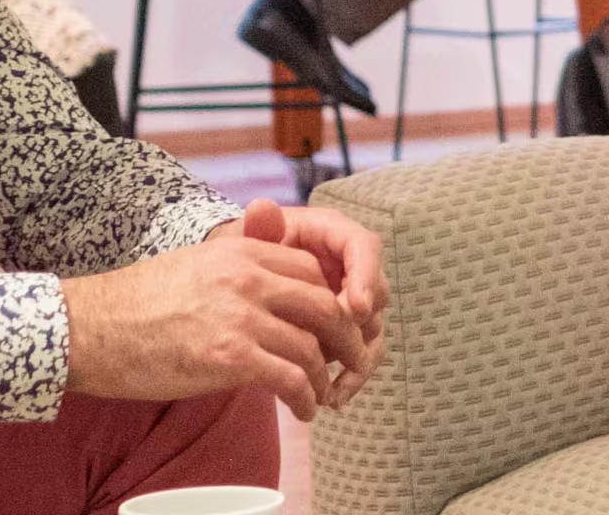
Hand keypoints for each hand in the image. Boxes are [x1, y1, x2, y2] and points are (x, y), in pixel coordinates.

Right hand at [63, 198, 373, 417]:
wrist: (90, 328)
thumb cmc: (138, 303)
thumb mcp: (195, 265)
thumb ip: (239, 271)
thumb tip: (274, 296)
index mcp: (240, 251)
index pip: (311, 269)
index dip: (331, 300)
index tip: (335, 326)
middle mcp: (247, 278)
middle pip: (325, 305)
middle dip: (347, 339)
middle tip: (351, 362)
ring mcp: (240, 316)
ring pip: (312, 347)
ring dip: (326, 377)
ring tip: (323, 395)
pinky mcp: (229, 356)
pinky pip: (290, 379)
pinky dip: (306, 398)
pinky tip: (304, 410)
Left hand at [223, 198, 390, 401]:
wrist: (232, 287)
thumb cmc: (240, 257)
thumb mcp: (243, 240)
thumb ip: (256, 228)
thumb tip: (262, 209)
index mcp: (331, 235)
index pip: (363, 247)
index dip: (366, 276)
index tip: (355, 308)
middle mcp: (350, 267)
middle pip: (376, 293)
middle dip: (361, 327)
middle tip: (341, 354)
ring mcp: (351, 301)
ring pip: (373, 330)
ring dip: (359, 361)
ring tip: (333, 388)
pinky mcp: (346, 332)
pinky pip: (361, 354)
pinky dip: (351, 377)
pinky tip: (332, 398)